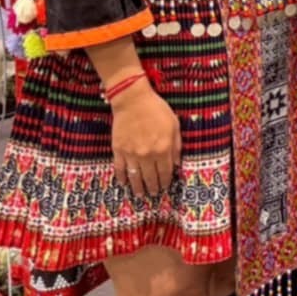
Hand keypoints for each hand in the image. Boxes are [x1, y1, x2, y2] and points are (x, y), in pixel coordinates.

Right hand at [109, 80, 180, 196]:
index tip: (165, 187)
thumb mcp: (174, 125)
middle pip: (150, 177)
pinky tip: (124, 183)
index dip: (165, 181)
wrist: (133, 101)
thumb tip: (177, 164)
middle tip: (153, 194)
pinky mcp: (118, 150)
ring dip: (138, 188)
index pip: (165, 172)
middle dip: (152, 187)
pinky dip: (122, 177)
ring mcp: (131, 154)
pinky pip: (120, 168)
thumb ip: (176, 146)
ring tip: (140, 194)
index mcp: (163, 149)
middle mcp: (147, 154)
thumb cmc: (157, 110)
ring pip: (135, 176)